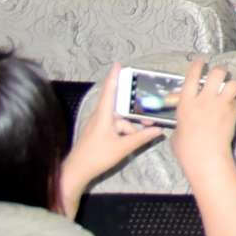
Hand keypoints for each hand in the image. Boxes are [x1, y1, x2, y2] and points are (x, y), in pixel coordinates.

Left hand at [64, 64, 165, 195]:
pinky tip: (130, 141)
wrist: (77, 171)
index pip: (109, 92)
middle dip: (134, 113)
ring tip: (140, 137)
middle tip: (149, 119)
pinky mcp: (97, 133)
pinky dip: (124, 131)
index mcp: (103, 116)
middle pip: (120, 109)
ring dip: (130, 127)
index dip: (114, 77)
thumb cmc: (97, 156)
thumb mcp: (123, 147)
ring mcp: (97, 125)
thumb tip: (158, 130)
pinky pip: (115, 127)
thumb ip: (142, 137)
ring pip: (119, 121)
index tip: (118, 64)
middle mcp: (99, 117)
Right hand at [171, 61, 235, 167]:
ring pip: (233, 84)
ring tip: (228, 91)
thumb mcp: (177, 129)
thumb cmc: (186, 148)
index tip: (201, 61)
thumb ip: (183, 116)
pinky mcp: (233, 112)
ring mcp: (221, 104)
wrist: (206, 156)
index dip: (198, 65)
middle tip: (220, 74)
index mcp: (186, 102)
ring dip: (231, 86)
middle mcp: (204, 99)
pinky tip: (230, 110)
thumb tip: (186, 113)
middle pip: (217, 73)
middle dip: (220, 70)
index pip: (193, 75)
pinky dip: (234, 103)